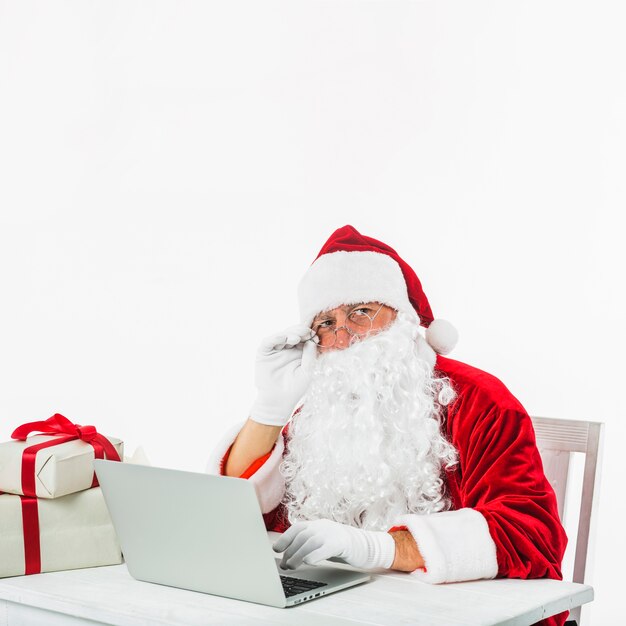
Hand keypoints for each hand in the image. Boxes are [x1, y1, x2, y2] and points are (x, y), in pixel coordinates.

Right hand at [249, 323, 318, 426]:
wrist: (279, 401)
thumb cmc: (295, 388)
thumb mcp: (307, 372)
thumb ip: (309, 357)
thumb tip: (312, 341)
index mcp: (299, 351)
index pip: (305, 337)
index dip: (310, 334)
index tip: (316, 335)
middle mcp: (287, 348)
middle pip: (294, 333)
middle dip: (301, 331)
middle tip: (307, 333)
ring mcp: (275, 350)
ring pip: (282, 335)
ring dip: (290, 333)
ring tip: (297, 338)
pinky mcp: (264, 353)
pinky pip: (268, 342)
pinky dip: (275, 338)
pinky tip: (283, 338)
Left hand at [272, 519, 395, 570]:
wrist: (367, 546)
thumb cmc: (342, 547)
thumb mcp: (324, 542)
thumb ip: (309, 544)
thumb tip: (288, 556)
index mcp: (318, 524)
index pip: (298, 528)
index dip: (286, 537)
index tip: (276, 549)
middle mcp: (324, 526)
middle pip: (302, 536)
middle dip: (290, 550)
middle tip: (284, 564)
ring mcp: (333, 533)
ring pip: (310, 542)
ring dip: (298, 555)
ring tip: (291, 566)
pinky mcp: (342, 543)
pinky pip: (325, 547)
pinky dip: (315, 554)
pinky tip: (308, 562)